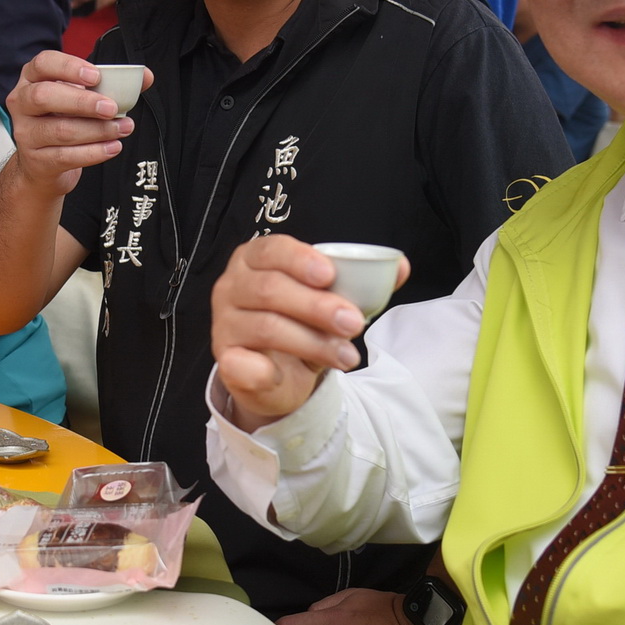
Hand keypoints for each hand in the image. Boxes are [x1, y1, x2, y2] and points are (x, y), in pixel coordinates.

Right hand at [2, 50, 144, 197]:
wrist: (44, 163)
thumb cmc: (65, 120)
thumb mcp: (82, 97)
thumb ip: (111, 85)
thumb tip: (144, 77)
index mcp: (32, 78)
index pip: (43, 64)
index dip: (69, 67)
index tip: (96, 76)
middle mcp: (22, 103)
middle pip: (44, 97)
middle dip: (82, 102)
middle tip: (111, 108)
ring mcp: (25, 133)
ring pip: (59, 130)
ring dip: (97, 130)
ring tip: (122, 128)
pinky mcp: (35, 160)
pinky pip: (65, 156)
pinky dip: (93, 152)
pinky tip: (112, 147)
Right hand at [211, 235, 409, 427]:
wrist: (280, 373)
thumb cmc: (303, 324)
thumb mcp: (330, 300)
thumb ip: (361, 282)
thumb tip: (399, 267)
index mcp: (255, 259)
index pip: (272, 249)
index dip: (300, 259)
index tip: (330, 275)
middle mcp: (232, 286)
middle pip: (270, 289)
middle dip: (318, 306)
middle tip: (355, 323)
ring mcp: (224, 323)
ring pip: (266, 327)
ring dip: (312, 343)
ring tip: (347, 355)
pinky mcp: (225, 360)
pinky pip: (241, 365)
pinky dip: (264, 370)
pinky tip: (283, 375)